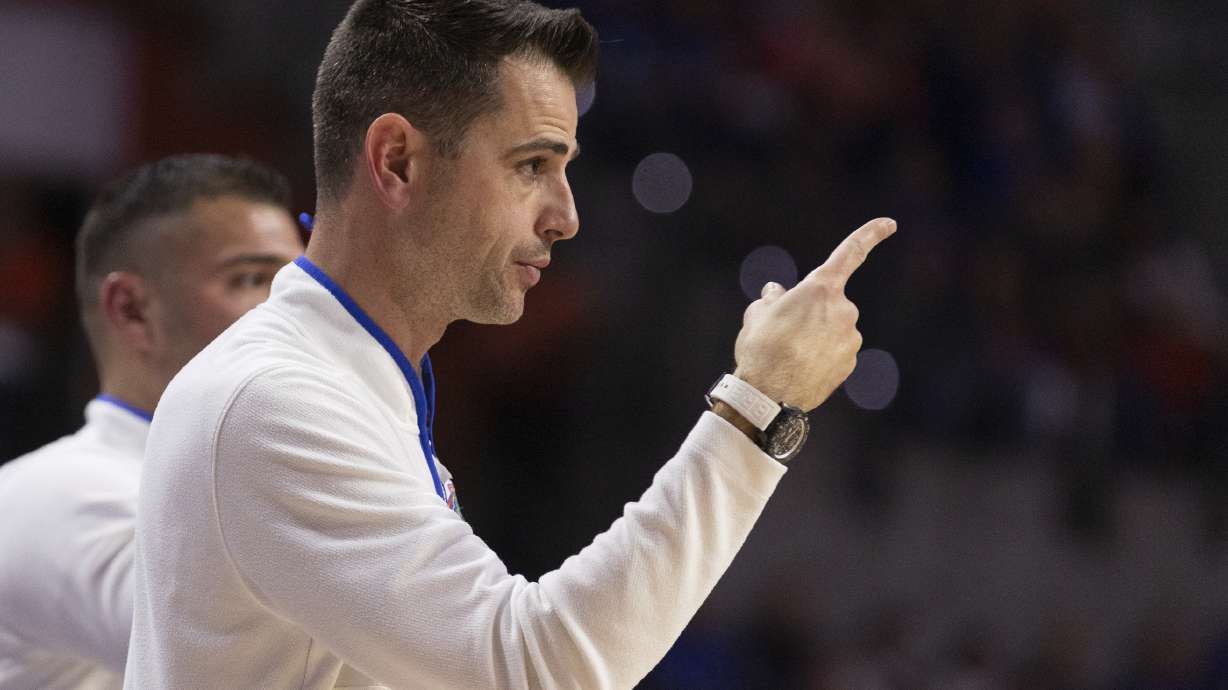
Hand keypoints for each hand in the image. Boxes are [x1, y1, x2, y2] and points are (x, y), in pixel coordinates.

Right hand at [732, 218, 895, 411]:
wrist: (769, 394)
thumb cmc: (761, 348)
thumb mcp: (757, 314)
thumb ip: (772, 298)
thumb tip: (776, 293)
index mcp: (821, 288)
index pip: (851, 252)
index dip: (871, 234)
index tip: (890, 223)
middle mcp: (844, 309)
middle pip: (829, 303)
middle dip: (811, 312)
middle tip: (783, 331)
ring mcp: (851, 338)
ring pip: (832, 330)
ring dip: (815, 336)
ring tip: (787, 353)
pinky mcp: (850, 363)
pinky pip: (834, 352)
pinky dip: (820, 357)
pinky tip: (799, 369)